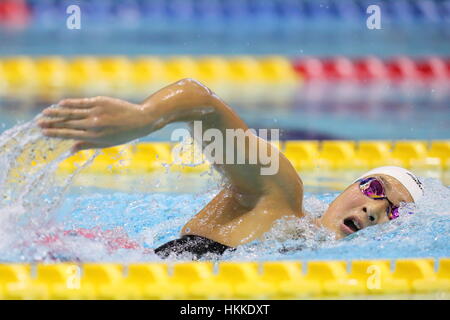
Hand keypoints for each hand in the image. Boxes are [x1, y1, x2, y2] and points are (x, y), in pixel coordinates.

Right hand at [38, 96, 152, 152]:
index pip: (70, 134)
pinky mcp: (101, 101)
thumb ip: (87, 145)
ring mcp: (97, 112)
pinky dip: (70, 103)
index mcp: (95, 136)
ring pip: (72, 112)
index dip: (55, 133)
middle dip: (51, 123)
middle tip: (37, 123)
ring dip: (56, 112)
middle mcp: (94, 124)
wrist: (141, 119)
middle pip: (67, 123)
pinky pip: (82, 102)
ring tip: (44, 113)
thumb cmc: (124, 134)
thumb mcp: (107, 144)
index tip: (43, 133)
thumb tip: (70, 150)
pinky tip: (60, 103)